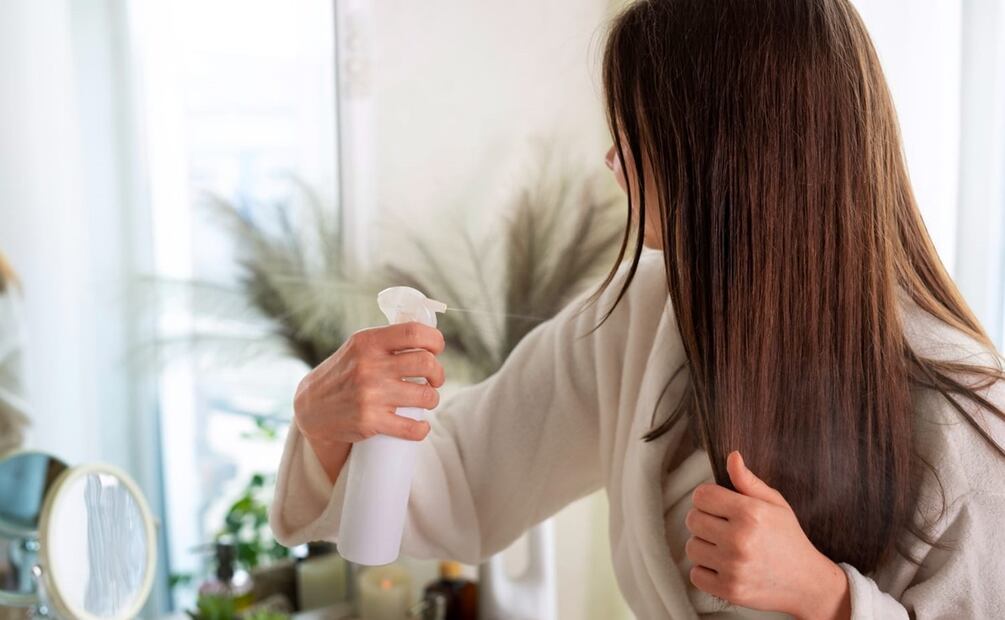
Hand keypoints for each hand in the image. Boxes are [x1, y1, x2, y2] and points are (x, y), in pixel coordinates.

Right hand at [294, 321, 445, 447]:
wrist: (311, 408)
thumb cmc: (343, 374)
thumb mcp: (357, 347)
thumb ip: (386, 341)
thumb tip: (427, 337)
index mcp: (368, 342)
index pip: (414, 332)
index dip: (434, 340)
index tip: (436, 349)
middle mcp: (369, 366)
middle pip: (426, 363)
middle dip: (438, 373)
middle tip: (435, 379)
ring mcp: (371, 395)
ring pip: (426, 396)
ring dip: (432, 399)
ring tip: (426, 399)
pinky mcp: (371, 421)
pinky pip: (412, 427)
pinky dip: (422, 429)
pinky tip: (420, 426)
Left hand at [684, 451, 850, 619]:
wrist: (807, 583)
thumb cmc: (789, 539)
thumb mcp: (775, 504)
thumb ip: (748, 481)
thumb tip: (732, 456)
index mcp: (750, 513)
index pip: (701, 495)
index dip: (707, 498)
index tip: (717, 505)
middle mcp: (739, 539)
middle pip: (692, 520)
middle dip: (704, 520)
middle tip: (722, 527)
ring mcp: (733, 567)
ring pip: (692, 547)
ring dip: (704, 546)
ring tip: (724, 547)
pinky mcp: (729, 590)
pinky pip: (696, 574)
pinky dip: (705, 571)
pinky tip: (723, 566)